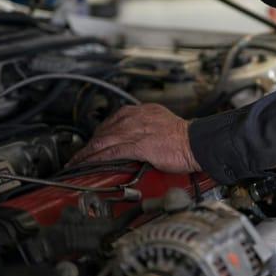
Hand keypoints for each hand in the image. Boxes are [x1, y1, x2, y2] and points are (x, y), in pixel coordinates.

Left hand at [69, 104, 200, 172]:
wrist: (198, 143)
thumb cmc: (186, 138)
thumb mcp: (164, 123)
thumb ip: (149, 126)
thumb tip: (139, 138)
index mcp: (143, 111)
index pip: (114, 120)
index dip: (101, 132)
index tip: (94, 141)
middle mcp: (137, 118)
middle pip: (105, 130)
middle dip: (90, 144)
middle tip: (79, 155)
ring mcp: (137, 132)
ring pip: (105, 141)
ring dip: (88, 153)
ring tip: (78, 162)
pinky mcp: (140, 146)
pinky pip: (113, 153)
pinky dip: (98, 159)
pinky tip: (89, 164)